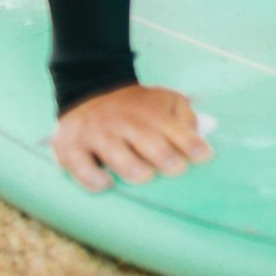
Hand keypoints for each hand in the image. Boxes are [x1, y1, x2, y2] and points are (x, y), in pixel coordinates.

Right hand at [52, 84, 212, 191]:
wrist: (91, 91)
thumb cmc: (138, 108)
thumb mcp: (167, 101)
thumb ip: (185, 117)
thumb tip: (197, 138)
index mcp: (152, 114)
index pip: (176, 129)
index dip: (191, 144)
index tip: (204, 156)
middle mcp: (124, 123)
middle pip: (147, 141)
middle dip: (164, 156)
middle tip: (175, 168)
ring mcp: (97, 135)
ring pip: (115, 152)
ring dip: (131, 167)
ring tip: (144, 176)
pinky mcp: (71, 148)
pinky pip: (80, 165)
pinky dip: (92, 177)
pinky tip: (105, 184)